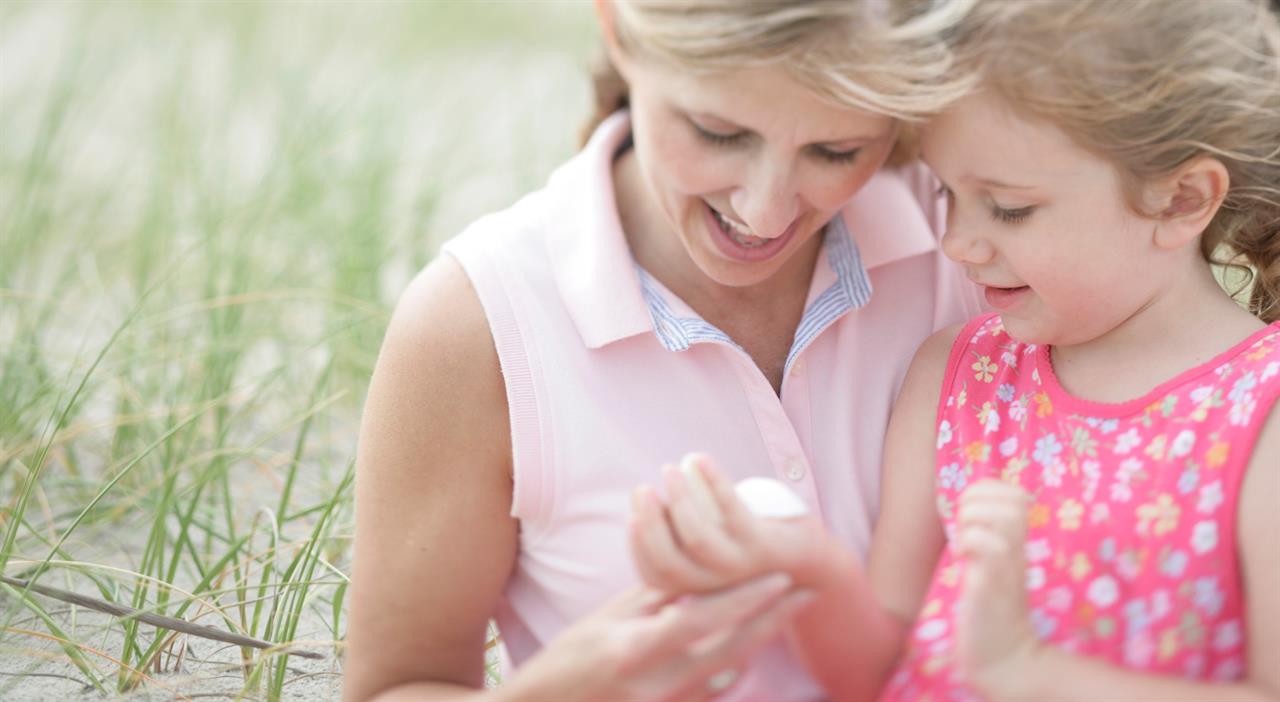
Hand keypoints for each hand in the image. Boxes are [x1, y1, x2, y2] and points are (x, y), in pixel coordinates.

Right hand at [501, 573, 815, 701]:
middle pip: (729, 651)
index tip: (780, 577)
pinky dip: (730, 677)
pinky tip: (746, 657)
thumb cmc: (567, 660)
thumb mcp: (605, 620)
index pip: (701, 618)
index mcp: (633, 647)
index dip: (744, 598)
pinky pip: (710, 700)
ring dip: (757, 644)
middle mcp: (653, 684)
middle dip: (771, 620)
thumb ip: (654, 600)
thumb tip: (697, 577)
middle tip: (805, 594)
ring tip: (785, 614)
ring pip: (727, 677)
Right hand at [629, 454, 829, 593]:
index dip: (637, 544)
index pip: (654, 575)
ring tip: (670, 469)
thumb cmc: (747, 551)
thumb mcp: (710, 555)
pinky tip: (699, 458)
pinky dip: (713, 480)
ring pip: (698, 537)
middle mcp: (716, 587)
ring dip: (679, 499)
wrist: (807, 564)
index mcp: (698, 592)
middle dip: (649, 522)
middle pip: (668, 561)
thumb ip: (679, 544)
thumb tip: (642, 510)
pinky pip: (732, 510)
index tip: (632, 513)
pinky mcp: (762, 545)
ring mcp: (740, 567)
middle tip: (643, 489)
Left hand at [953, 478, 1040, 697]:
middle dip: (976, 503)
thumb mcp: (990, 567)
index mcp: (1015, 545)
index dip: (984, 491)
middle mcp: (1016, 552)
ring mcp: (1007, 568)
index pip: (1012, 493)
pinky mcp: (991, 588)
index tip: (967, 515)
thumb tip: (965, 507)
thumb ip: (984, 537)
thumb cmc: (988, 612)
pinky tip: (961, 562)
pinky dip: (969, 546)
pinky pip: (987, 552)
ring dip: (972, 523)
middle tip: (962, 530)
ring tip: (962, 545)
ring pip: (1002, 518)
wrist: (1003, 658)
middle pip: (1011, 500)